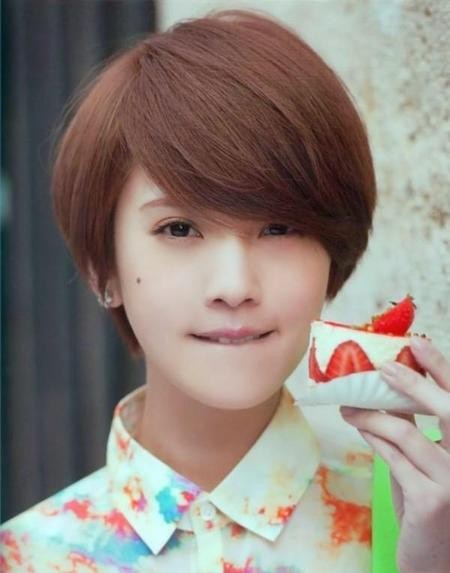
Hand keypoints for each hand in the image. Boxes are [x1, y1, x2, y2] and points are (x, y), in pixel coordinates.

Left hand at [339, 337, 449, 572]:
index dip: (442, 368)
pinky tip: (358, 425)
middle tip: (382, 366)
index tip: (418, 343)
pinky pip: (393, 457)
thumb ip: (412, 425)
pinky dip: (373, 436)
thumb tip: (386, 385)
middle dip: (415, 382)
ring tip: (349, 404)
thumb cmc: (426, 501)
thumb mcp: (423, 459)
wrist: (432, 559)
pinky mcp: (431, 500)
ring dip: (373, 413)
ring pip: (408, 432)